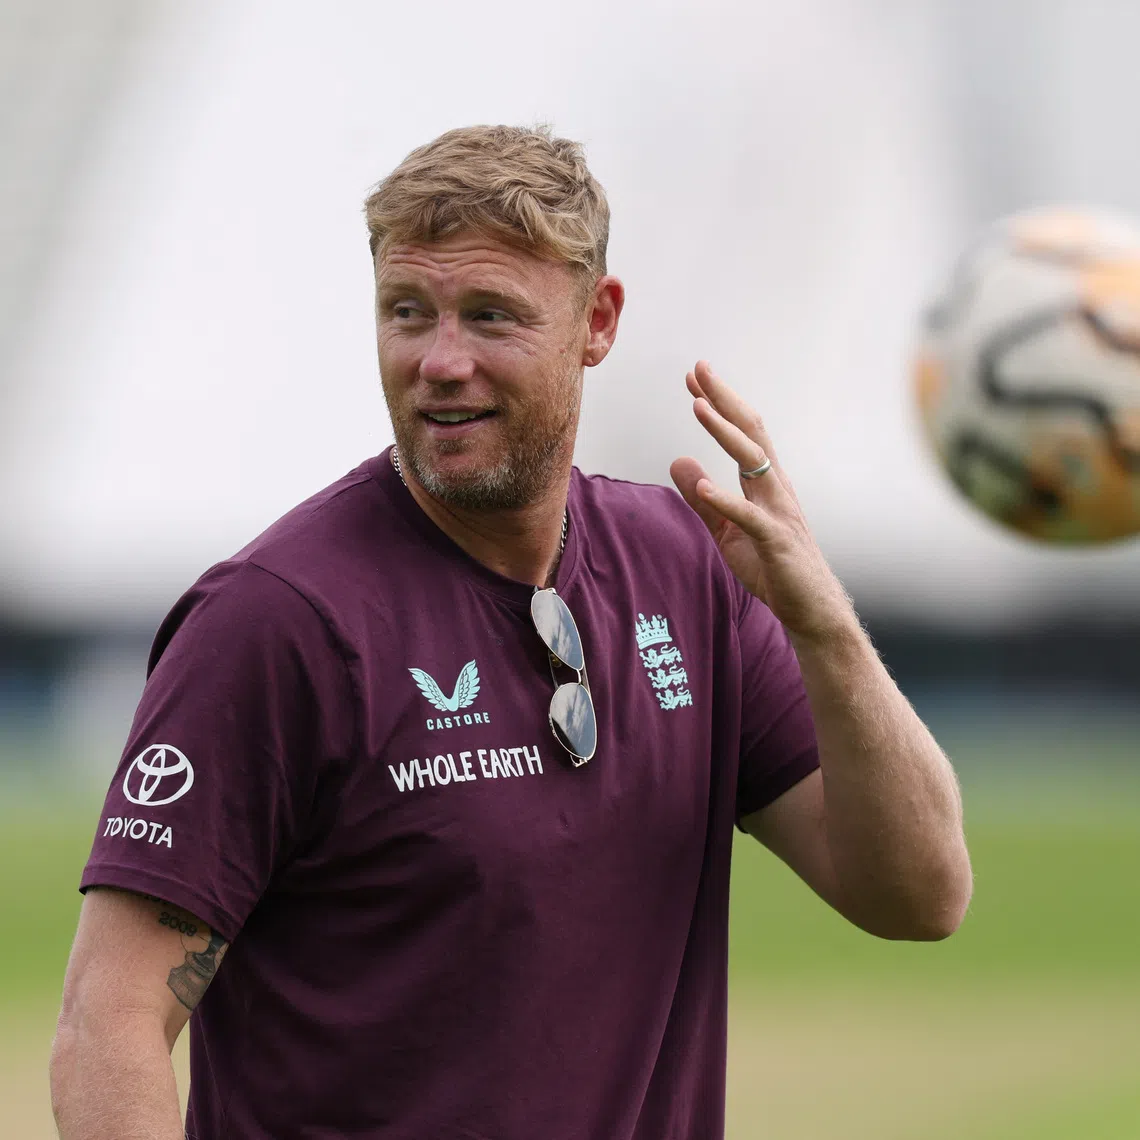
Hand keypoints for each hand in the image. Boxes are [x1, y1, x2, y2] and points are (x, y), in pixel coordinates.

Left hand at [670, 361, 855, 643]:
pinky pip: (750, 517)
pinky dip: (726, 500)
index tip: (694, 376)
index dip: (719, 403)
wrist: (810, 610)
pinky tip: (704, 485)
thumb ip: (702, 499)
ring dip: (724, 432)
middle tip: (699, 368)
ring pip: (753, 462)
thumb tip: (678, 461)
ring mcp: (779, 513)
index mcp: (764, 484)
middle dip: (724, 399)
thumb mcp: (726, 531)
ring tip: (697, 406)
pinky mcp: (776, 542)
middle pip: (750, 433)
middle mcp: (775, 489)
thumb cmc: (772, 568)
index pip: (742, 433)